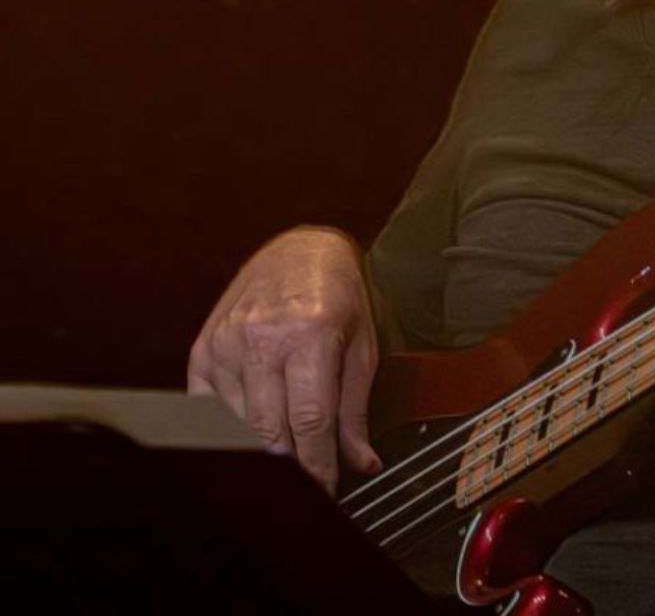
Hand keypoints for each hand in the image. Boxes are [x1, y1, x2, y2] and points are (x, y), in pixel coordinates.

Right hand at [188, 226, 381, 492]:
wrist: (301, 250)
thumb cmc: (339, 298)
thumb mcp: (362, 346)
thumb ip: (356, 410)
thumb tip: (362, 464)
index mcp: (311, 333)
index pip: (309, 422)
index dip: (317, 467)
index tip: (325, 493)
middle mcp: (263, 337)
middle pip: (269, 431)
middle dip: (289, 467)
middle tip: (306, 485)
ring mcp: (227, 342)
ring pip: (237, 426)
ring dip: (261, 449)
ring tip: (285, 455)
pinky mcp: (203, 348)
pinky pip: (208, 410)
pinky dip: (230, 429)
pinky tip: (253, 428)